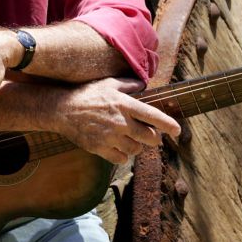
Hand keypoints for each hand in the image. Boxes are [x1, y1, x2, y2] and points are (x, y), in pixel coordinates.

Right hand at [56, 77, 181, 163]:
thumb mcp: (110, 83)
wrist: (63, 109)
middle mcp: (120, 122)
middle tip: (152, 136)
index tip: (178, 131)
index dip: (169, 125)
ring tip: (131, 140)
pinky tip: (118, 147)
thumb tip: (144, 84)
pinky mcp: (100, 148)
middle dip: (154, 138)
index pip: (153, 117)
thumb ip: (130, 85)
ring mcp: (110, 137)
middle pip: (149, 138)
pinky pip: (120, 158)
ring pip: (136, 150)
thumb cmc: (88, 94)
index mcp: (125, 104)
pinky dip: (122, 155)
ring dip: (137, 146)